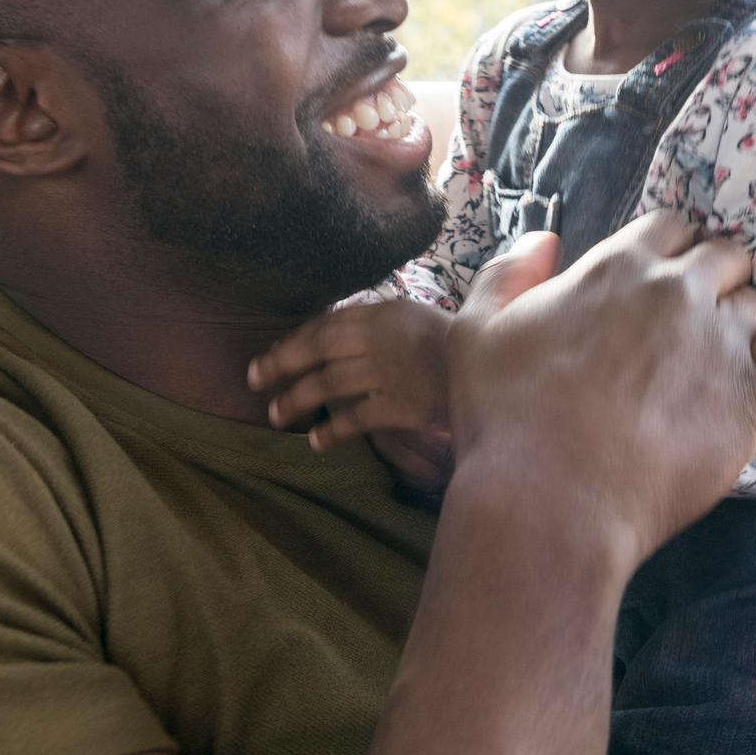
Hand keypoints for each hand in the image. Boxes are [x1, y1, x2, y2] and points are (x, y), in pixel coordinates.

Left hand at [249, 297, 457, 493]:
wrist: (501, 372)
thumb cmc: (463, 346)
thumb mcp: (418, 319)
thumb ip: (385, 323)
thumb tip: (344, 328)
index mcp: (388, 312)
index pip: (329, 322)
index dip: (296, 339)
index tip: (273, 354)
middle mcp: (384, 338)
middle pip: (319, 348)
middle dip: (282, 363)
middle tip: (254, 379)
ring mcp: (391, 371)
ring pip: (330, 383)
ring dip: (298, 399)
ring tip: (276, 415)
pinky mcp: (402, 404)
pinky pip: (356, 418)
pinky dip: (333, 430)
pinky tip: (316, 442)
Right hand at [445, 213, 755, 567]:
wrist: (549, 506)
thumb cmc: (504, 423)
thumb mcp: (476, 331)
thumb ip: (507, 273)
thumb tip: (546, 241)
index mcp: (617, 265)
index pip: (672, 227)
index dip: (670, 252)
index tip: (663, 283)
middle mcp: (676, 290)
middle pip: (724, 257)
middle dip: (713, 280)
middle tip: (693, 324)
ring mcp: (720, 339)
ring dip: (742, 322)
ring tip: (719, 361)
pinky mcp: (753, 393)